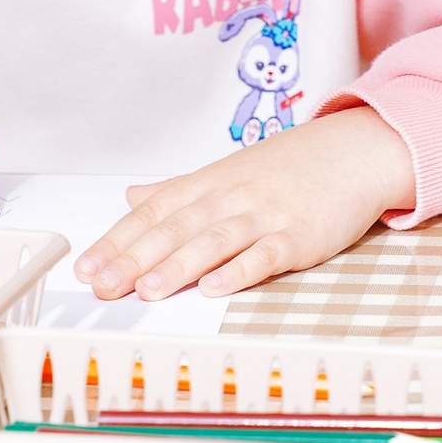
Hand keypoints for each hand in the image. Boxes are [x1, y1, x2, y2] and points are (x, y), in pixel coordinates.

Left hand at [73, 106, 417, 300]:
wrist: (354, 151)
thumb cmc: (291, 167)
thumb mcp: (229, 172)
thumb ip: (178, 191)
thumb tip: (132, 198)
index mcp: (209, 183)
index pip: (154, 211)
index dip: (119, 240)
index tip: (87, 267)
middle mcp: (231, 196)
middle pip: (176, 228)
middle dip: (136, 258)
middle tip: (104, 284)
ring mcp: (266, 215)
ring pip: (215, 240)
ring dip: (179, 265)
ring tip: (148, 291)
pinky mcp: (299, 235)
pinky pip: (266, 254)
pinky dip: (240, 270)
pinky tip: (215, 287)